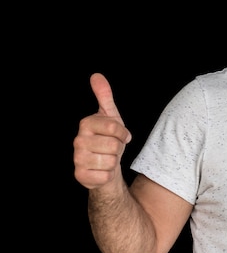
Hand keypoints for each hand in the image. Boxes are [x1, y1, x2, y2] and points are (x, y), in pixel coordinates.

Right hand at [73, 73, 131, 188]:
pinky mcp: (80, 176)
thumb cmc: (109, 139)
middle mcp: (78, 140)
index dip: (123, 134)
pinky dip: (108, 174)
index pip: (115, 128)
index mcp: (86, 124)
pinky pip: (105, 175)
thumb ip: (104, 96)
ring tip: (107, 158)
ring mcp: (77, 159)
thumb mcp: (110, 116)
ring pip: (111, 161)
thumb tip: (96, 76)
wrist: (104, 164)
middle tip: (112, 148)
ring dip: (114, 162)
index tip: (120, 135)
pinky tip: (102, 170)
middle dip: (119, 148)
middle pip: (114, 146)